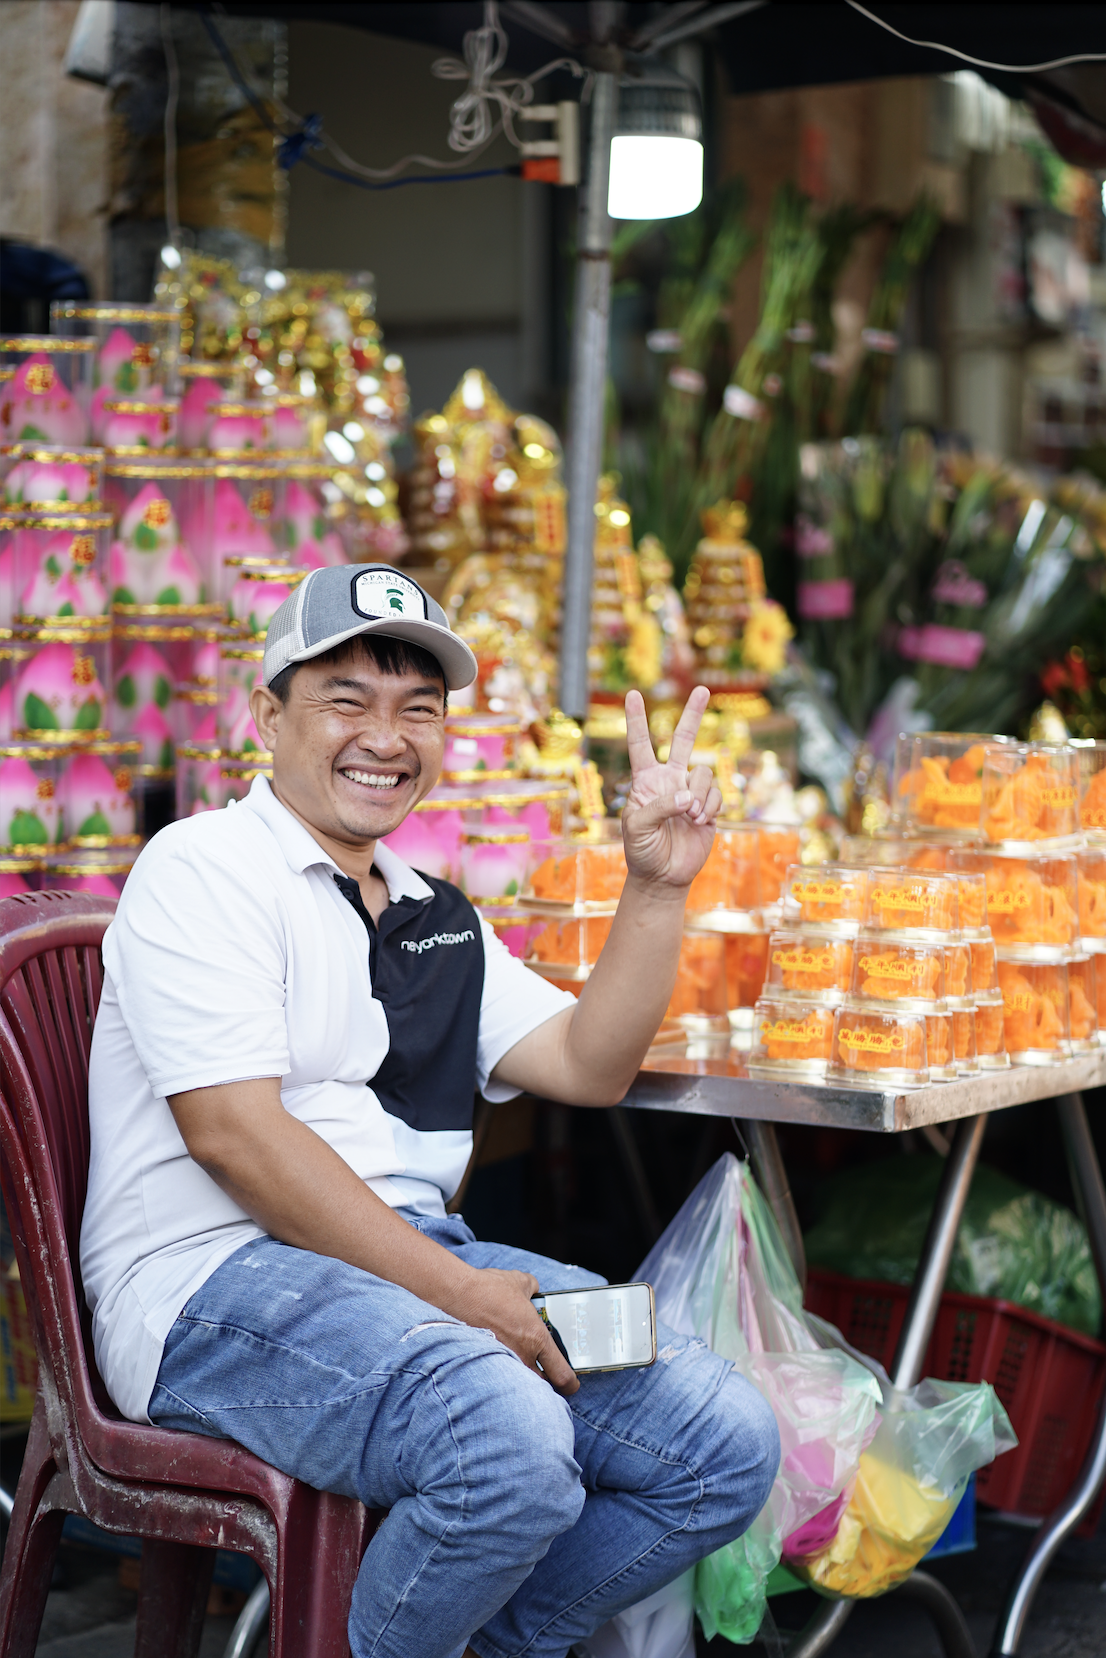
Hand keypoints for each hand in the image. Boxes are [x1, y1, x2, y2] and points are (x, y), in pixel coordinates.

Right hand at [444, 1266, 578, 1395]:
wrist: (457, 1296)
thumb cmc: (489, 1289)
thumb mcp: (519, 1282)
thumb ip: (532, 1288)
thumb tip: (533, 1290)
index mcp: (536, 1339)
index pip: (562, 1375)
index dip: (570, 1384)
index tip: (571, 1384)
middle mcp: (522, 1356)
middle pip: (543, 1387)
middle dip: (547, 1384)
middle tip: (546, 1376)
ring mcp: (501, 1364)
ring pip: (520, 1384)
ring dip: (523, 1380)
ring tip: (520, 1369)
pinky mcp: (482, 1365)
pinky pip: (499, 1377)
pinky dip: (501, 1374)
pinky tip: (495, 1364)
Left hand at [620, 687, 721, 892]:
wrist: (663, 876)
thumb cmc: (641, 851)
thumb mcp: (636, 828)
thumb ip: (658, 808)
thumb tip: (687, 797)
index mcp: (645, 780)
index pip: (640, 744)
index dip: (636, 720)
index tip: (633, 694)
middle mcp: (669, 780)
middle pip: (682, 739)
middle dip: (692, 714)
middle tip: (701, 688)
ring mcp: (690, 792)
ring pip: (703, 773)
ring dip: (698, 795)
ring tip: (690, 818)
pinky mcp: (709, 807)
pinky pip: (716, 794)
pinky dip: (710, 808)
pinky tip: (700, 823)